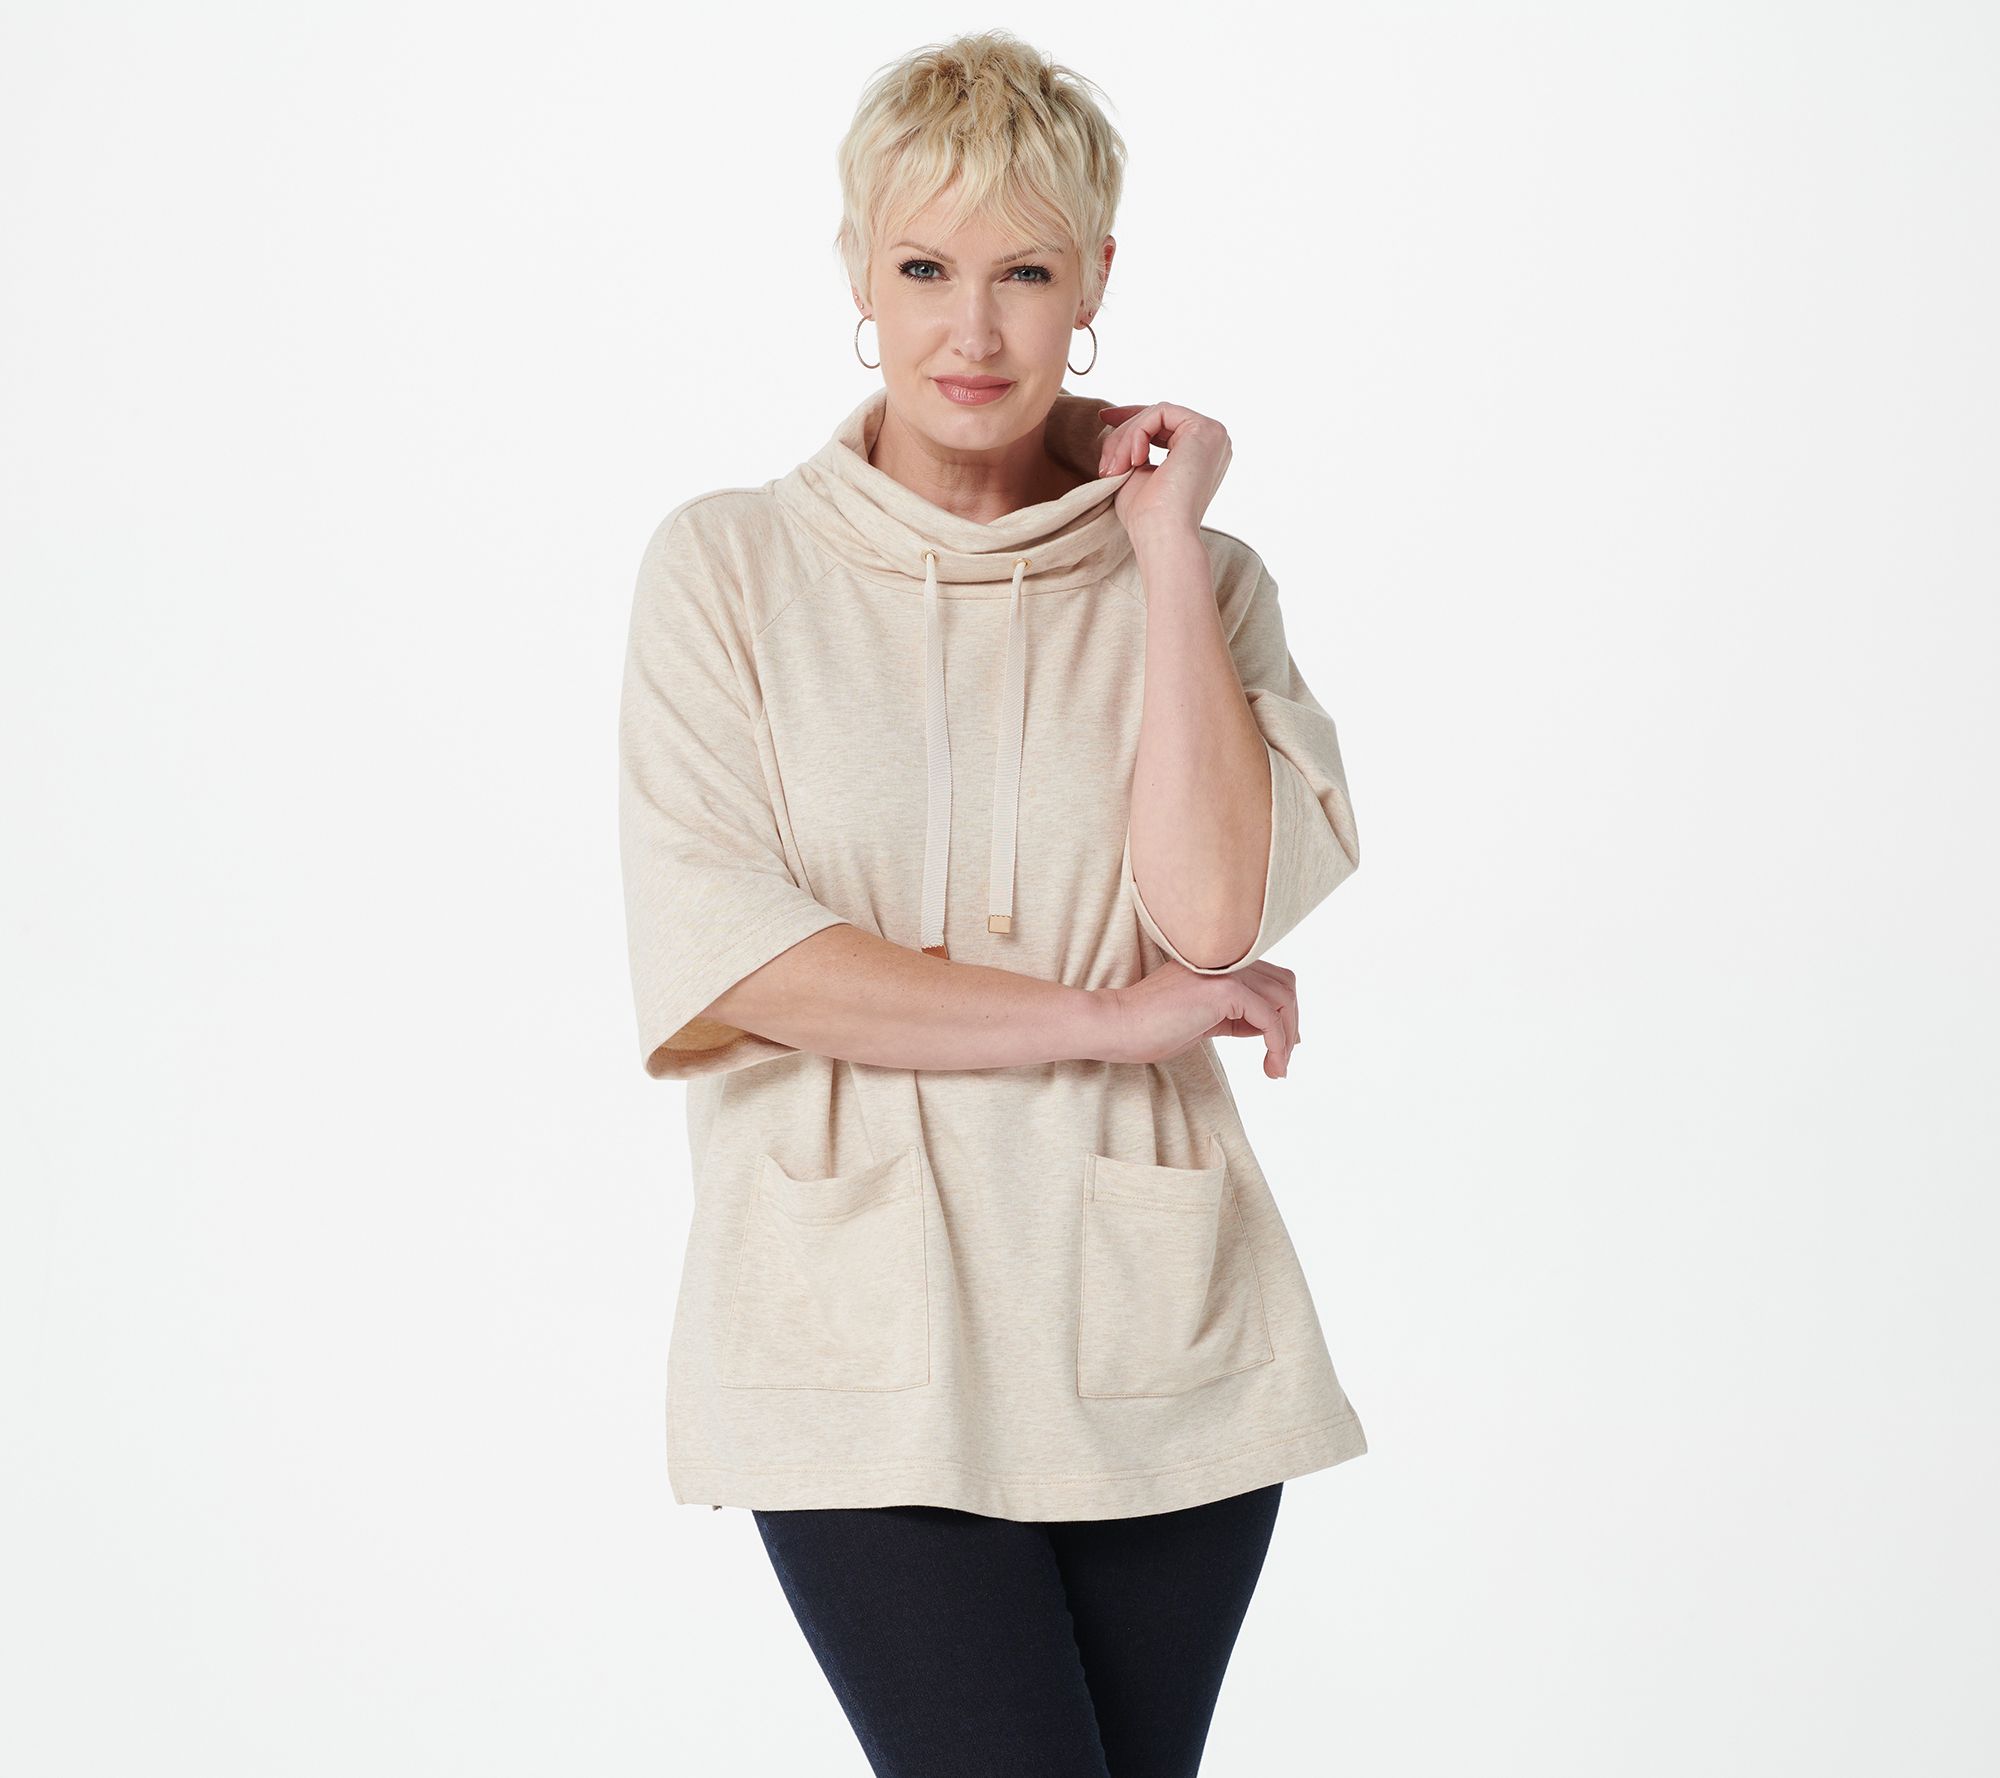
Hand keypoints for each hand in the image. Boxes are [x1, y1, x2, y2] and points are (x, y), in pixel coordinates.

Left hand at [1095, 402, 1233, 541]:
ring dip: (1126, 438)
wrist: (1162, 535)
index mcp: (1201, 455)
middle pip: (1158, 418)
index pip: (1164, 424)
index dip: (1133, 419)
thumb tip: (1115, 421)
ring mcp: (1213, 434)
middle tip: (1106, 466)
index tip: (1104, 417)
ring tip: (1115, 469)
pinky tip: (1134, 460)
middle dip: (1124, 434)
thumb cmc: (1147, 517)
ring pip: (1156, 414)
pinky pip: (1160, 413)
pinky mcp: (1204, 430)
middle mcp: (1214, 442)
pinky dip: (1137, 433)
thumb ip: (1135, 448)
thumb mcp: (1136, 473)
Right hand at [1095, 958, 1299, 1078]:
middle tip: (1281, 1062)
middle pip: (1284, 984)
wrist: (1117, 1025)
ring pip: (1283, 999)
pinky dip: (1277, 1044)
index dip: (1284, 1013)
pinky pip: (1269, 1017)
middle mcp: (1227, 960)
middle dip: (1291, 1024)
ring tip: (1276, 1069)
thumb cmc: (1150, 1028)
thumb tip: (1265, 1029)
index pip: (1271, 979)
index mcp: (1221, 963)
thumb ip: (1234, 1017)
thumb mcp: (1204, 1021)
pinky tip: (1269, 1065)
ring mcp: (1226, 971)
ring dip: (1287, 1038)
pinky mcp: (1224, 989)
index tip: (1282, 1049)